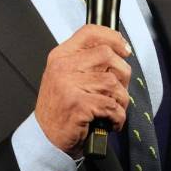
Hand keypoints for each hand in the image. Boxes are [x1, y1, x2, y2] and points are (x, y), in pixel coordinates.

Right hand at [35, 24, 131, 156]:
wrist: (46, 138)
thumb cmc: (61, 108)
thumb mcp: (66, 77)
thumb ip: (86, 61)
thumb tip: (119, 50)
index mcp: (61, 56)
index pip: (90, 32)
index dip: (113, 37)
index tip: (124, 49)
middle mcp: (62, 67)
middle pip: (107, 55)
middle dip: (122, 74)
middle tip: (118, 90)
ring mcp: (69, 85)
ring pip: (113, 83)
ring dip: (120, 100)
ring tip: (112, 109)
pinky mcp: (78, 105)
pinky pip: (112, 106)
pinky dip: (118, 117)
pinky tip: (110, 122)